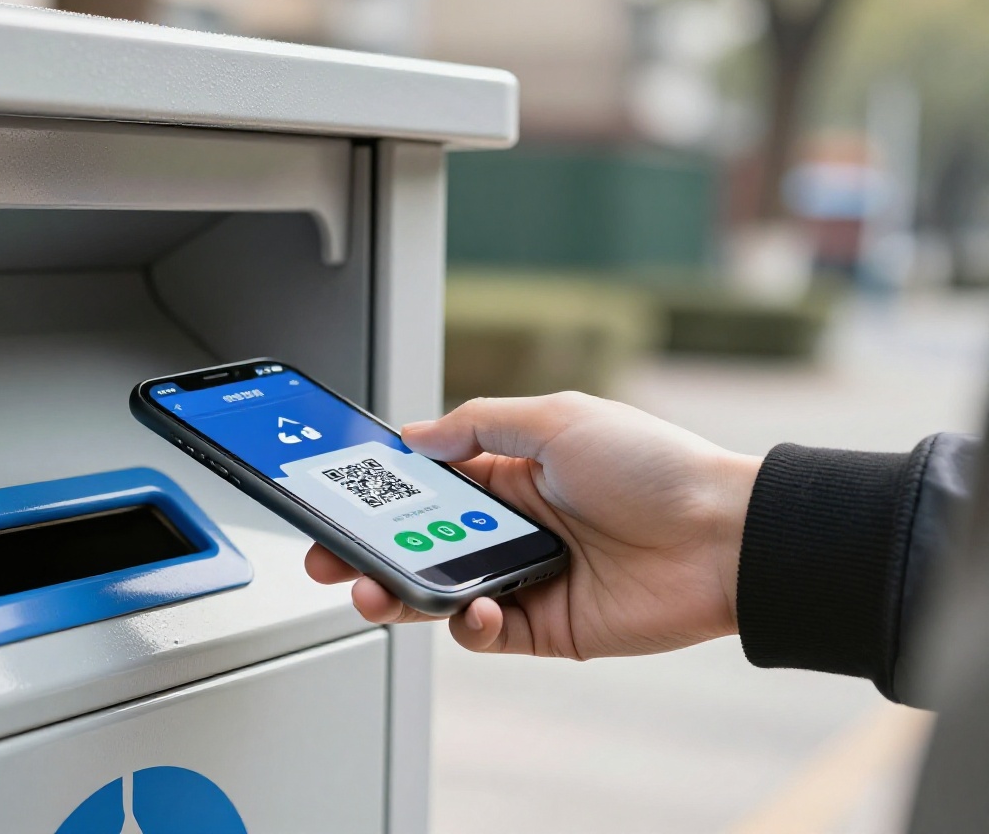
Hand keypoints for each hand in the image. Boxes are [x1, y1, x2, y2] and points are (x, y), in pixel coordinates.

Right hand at [304, 392, 761, 659]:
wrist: (726, 540)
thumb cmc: (656, 468)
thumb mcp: (558, 419)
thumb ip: (478, 425)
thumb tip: (414, 434)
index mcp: (510, 472)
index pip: (424, 483)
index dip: (378, 491)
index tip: (335, 496)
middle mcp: (512, 525)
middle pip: (417, 543)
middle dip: (365, 550)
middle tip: (325, 557)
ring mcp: (525, 577)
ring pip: (437, 591)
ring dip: (396, 592)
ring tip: (367, 590)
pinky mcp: (545, 627)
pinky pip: (482, 633)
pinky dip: (464, 624)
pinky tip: (469, 608)